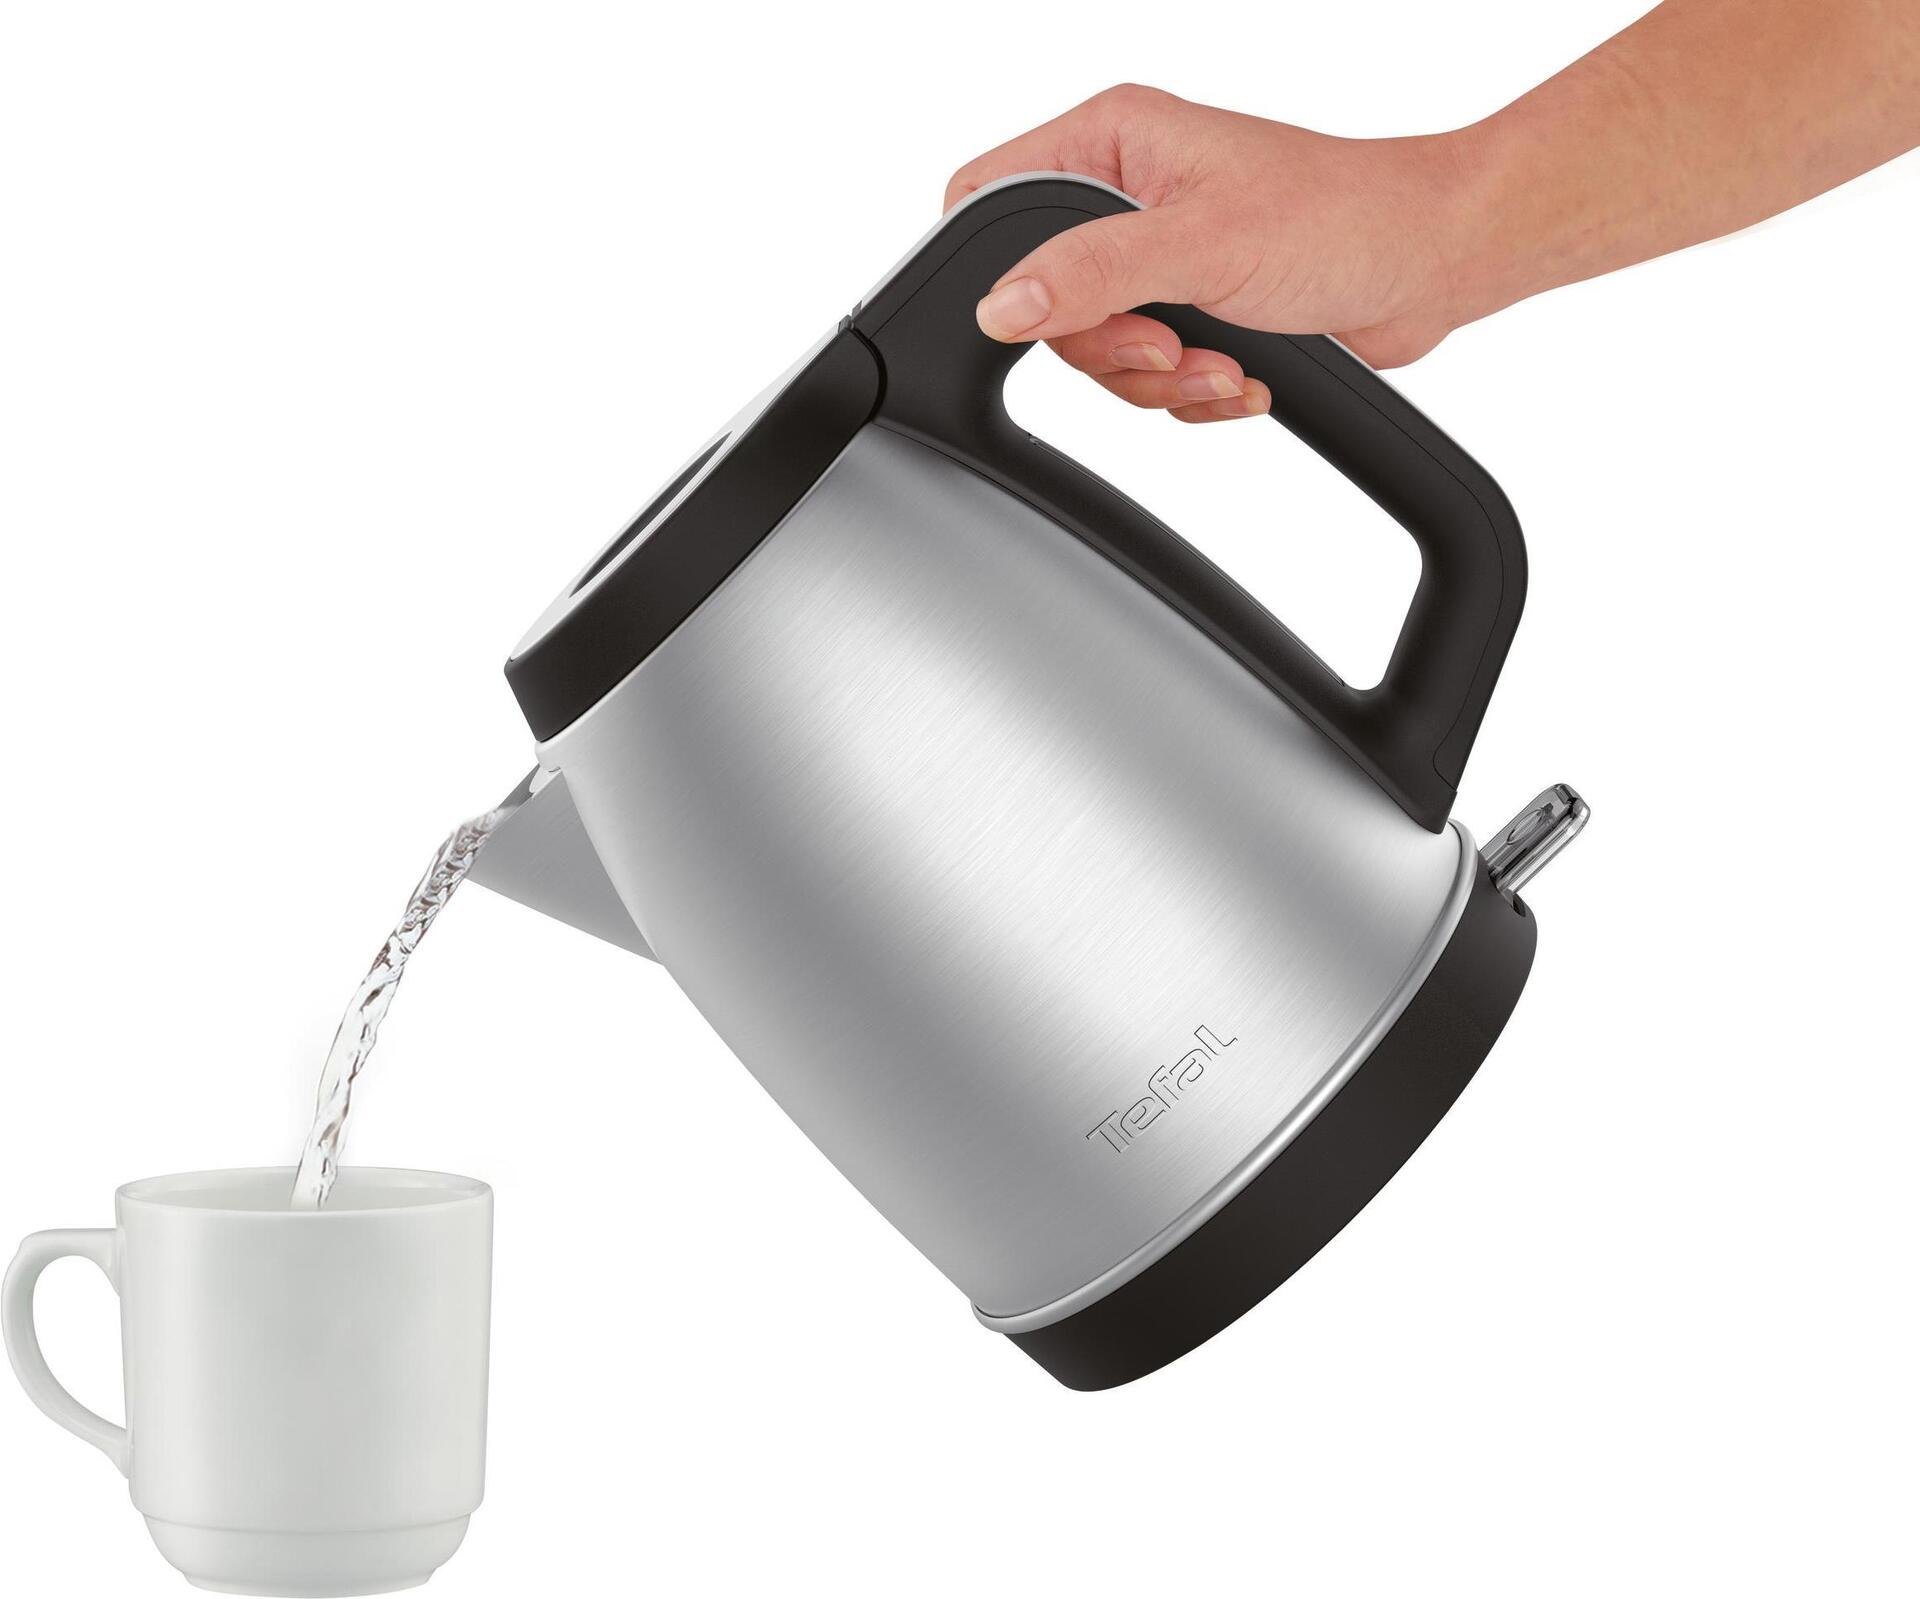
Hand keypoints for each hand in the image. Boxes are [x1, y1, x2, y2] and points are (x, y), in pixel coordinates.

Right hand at [945, 84, 1477, 422]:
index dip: (1002, 270)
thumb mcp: (1200, 244)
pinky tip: (1241, 375)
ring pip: (1098, 351)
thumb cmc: (1343, 216)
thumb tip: (1003, 304)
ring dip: (1160, 379)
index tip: (1052, 316)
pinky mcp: (1190, 308)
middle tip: (1171, 342)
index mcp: (1111, 142)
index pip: (991, 197)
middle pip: (1045, 300)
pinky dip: (1192, 392)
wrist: (1430, 261)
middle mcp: (1126, 194)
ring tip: (1222, 364)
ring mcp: (1156, 256)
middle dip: (1112, 347)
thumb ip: (1092, 272)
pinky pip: (1147, 376)